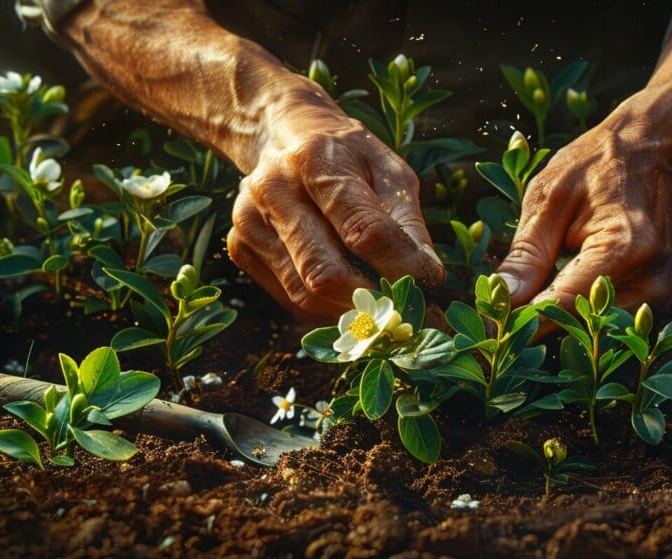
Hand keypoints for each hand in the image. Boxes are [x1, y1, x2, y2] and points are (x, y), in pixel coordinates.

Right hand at [227, 87, 443, 322]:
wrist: (283, 134)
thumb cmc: (350, 156)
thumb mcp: (390, 172)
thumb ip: (408, 223)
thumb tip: (427, 278)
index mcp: (317, 159)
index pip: (364, 230)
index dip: (401, 267)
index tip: (430, 287)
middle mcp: (273, 189)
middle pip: (326, 273)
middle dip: (373, 301)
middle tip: (407, 312)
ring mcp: (249, 221)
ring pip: (305, 294)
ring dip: (350, 312)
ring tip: (384, 308)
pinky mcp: (240, 247)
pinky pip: (290, 299)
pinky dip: (326, 308)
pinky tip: (348, 296)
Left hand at [496, 105, 671, 313]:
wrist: (641, 151)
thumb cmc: (590, 167)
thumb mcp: (547, 200)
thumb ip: (527, 255)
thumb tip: (501, 300)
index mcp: (623, 250)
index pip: (563, 306)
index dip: (520, 319)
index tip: (487, 323)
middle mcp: (650, 279)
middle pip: (579, 326)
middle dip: (537, 323)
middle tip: (498, 313)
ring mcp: (658, 293)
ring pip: (593, 331)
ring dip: (558, 321)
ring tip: (528, 297)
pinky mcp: (657, 300)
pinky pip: (607, 321)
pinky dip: (578, 314)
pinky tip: (556, 294)